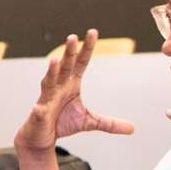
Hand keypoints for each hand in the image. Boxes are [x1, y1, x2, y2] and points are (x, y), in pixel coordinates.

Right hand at [16, 30, 137, 152]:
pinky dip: (38, 110)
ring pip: (49, 83)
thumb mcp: (89, 122)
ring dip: (51, 72)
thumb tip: (132, 128)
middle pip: (65, 67)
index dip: (86, 48)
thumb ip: (109, 123)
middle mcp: (58, 87)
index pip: (80, 63)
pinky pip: (39, 112)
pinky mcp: (39, 115)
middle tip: (73, 37)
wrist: (42, 137)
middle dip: (68, 53)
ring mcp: (47, 100)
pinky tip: (38, 109)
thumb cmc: (62, 123)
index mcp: (71, 84)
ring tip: (54, 61)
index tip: (93, 32)